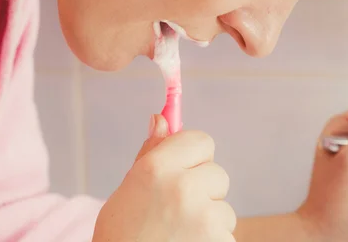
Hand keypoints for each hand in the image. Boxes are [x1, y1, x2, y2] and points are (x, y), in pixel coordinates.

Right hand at [93, 114, 236, 241]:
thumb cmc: (121, 236)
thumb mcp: (128, 191)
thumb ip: (150, 154)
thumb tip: (161, 118)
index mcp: (157, 168)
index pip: (201, 140)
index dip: (193, 155)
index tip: (184, 168)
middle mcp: (184, 187)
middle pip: (217, 173)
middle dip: (203, 190)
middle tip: (176, 211)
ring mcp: (205, 218)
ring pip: (223, 207)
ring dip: (209, 220)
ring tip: (179, 235)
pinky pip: (226, 233)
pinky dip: (212, 241)